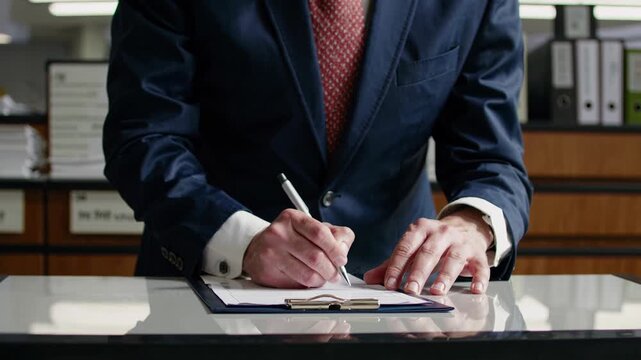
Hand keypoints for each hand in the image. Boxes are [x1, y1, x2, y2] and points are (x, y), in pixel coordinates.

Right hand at [242, 209, 354, 287]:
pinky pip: (296, 284)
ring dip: (321, 280)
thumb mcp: (310, 228)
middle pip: (315, 256)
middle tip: (335, 273)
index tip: (342, 259)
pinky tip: (307, 279)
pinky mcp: (267, 272)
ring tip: (322, 277)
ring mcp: (271, 253)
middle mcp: (279, 233)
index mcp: (293, 218)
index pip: (320, 233)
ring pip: (307, 274)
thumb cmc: (289, 238)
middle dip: (331, 269)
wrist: (257, 249)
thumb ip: (333, 234)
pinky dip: (307, 285)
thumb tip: (344, 248)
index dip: (335, 249)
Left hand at [363, 207, 491, 294]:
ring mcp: (461, 242)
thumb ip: (392, 263)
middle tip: (410, 290)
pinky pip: (480, 266)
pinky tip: (475, 290)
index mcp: (421, 228)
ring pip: (454, 259)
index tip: (390, 283)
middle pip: (429, 253)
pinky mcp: (478, 254)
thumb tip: (370, 278)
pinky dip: (479, 278)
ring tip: (437, 291)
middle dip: (418, 272)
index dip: (397, 266)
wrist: (466, 228)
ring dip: (445, 276)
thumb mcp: (413, 248)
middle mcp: (442, 232)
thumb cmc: (433, 242)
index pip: (406, 247)